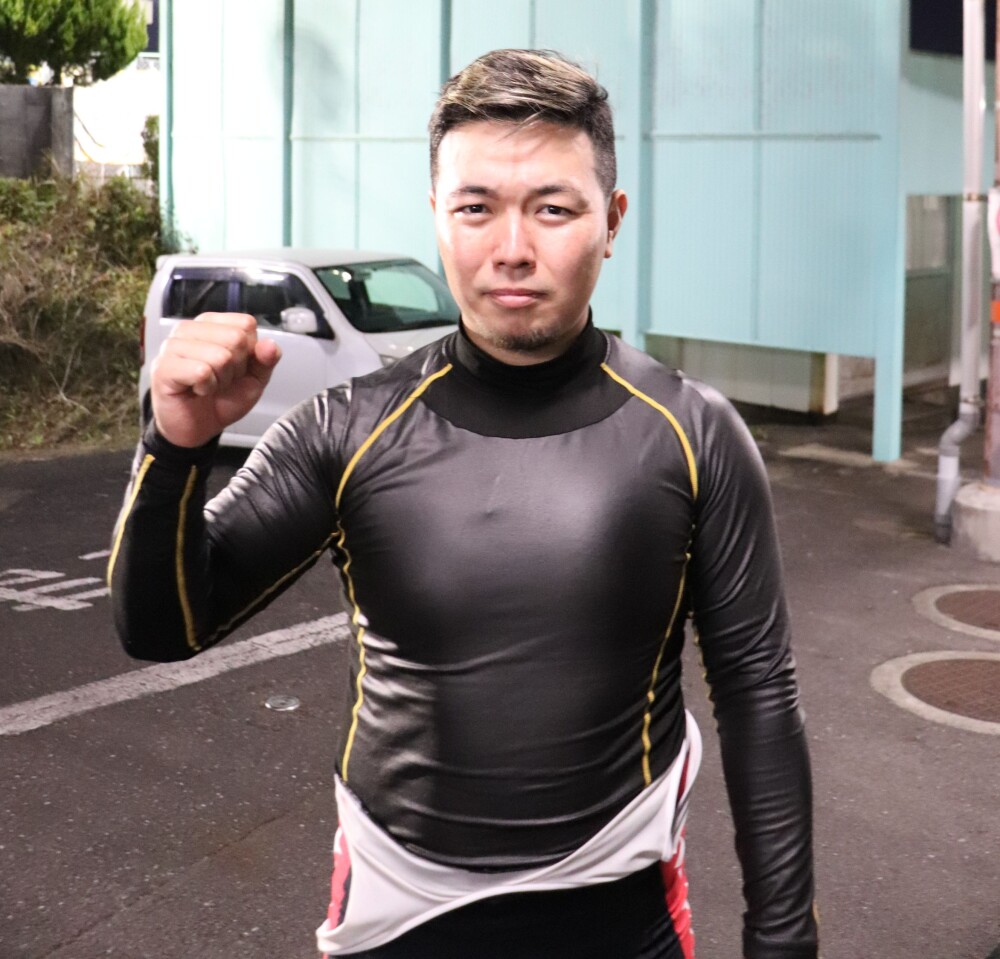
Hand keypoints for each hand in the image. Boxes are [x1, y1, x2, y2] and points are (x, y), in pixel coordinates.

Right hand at [150, 313, 280, 447]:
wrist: (197, 427)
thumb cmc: (221, 399)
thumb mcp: (254, 380)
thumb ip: (265, 361)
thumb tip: (270, 345)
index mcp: (212, 324)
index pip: (246, 324)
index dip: (249, 352)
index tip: (235, 368)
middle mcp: (189, 329)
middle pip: (235, 338)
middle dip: (236, 368)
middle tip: (220, 380)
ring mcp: (173, 346)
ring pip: (220, 356)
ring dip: (220, 380)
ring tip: (207, 386)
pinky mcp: (163, 367)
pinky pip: (201, 372)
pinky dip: (206, 387)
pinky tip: (196, 390)